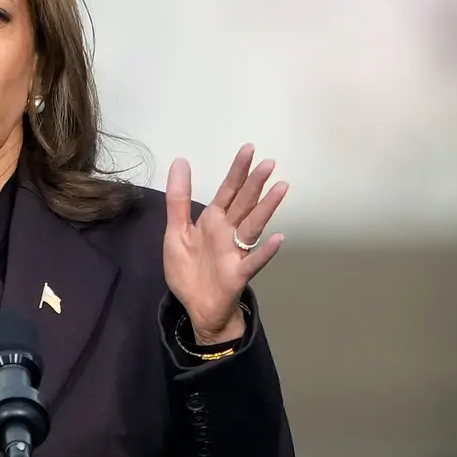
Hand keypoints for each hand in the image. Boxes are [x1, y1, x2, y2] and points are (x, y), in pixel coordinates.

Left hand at [162, 145, 286, 346]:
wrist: (195, 307)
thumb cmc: (189, 271)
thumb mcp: (175, 232)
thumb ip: (178, 199)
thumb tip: (180, 161)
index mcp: (213, 220)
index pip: (228, 191)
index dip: (237, 171)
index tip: (249, 149)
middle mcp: (228, 232)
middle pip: (244, 203)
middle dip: (255, 183)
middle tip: (269, 163)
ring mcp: (236, 252)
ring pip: (253, 226)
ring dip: (266, 208)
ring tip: (281, 188)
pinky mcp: (238, 274)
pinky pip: (253, 261)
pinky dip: (265, 251)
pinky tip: (278, 239)